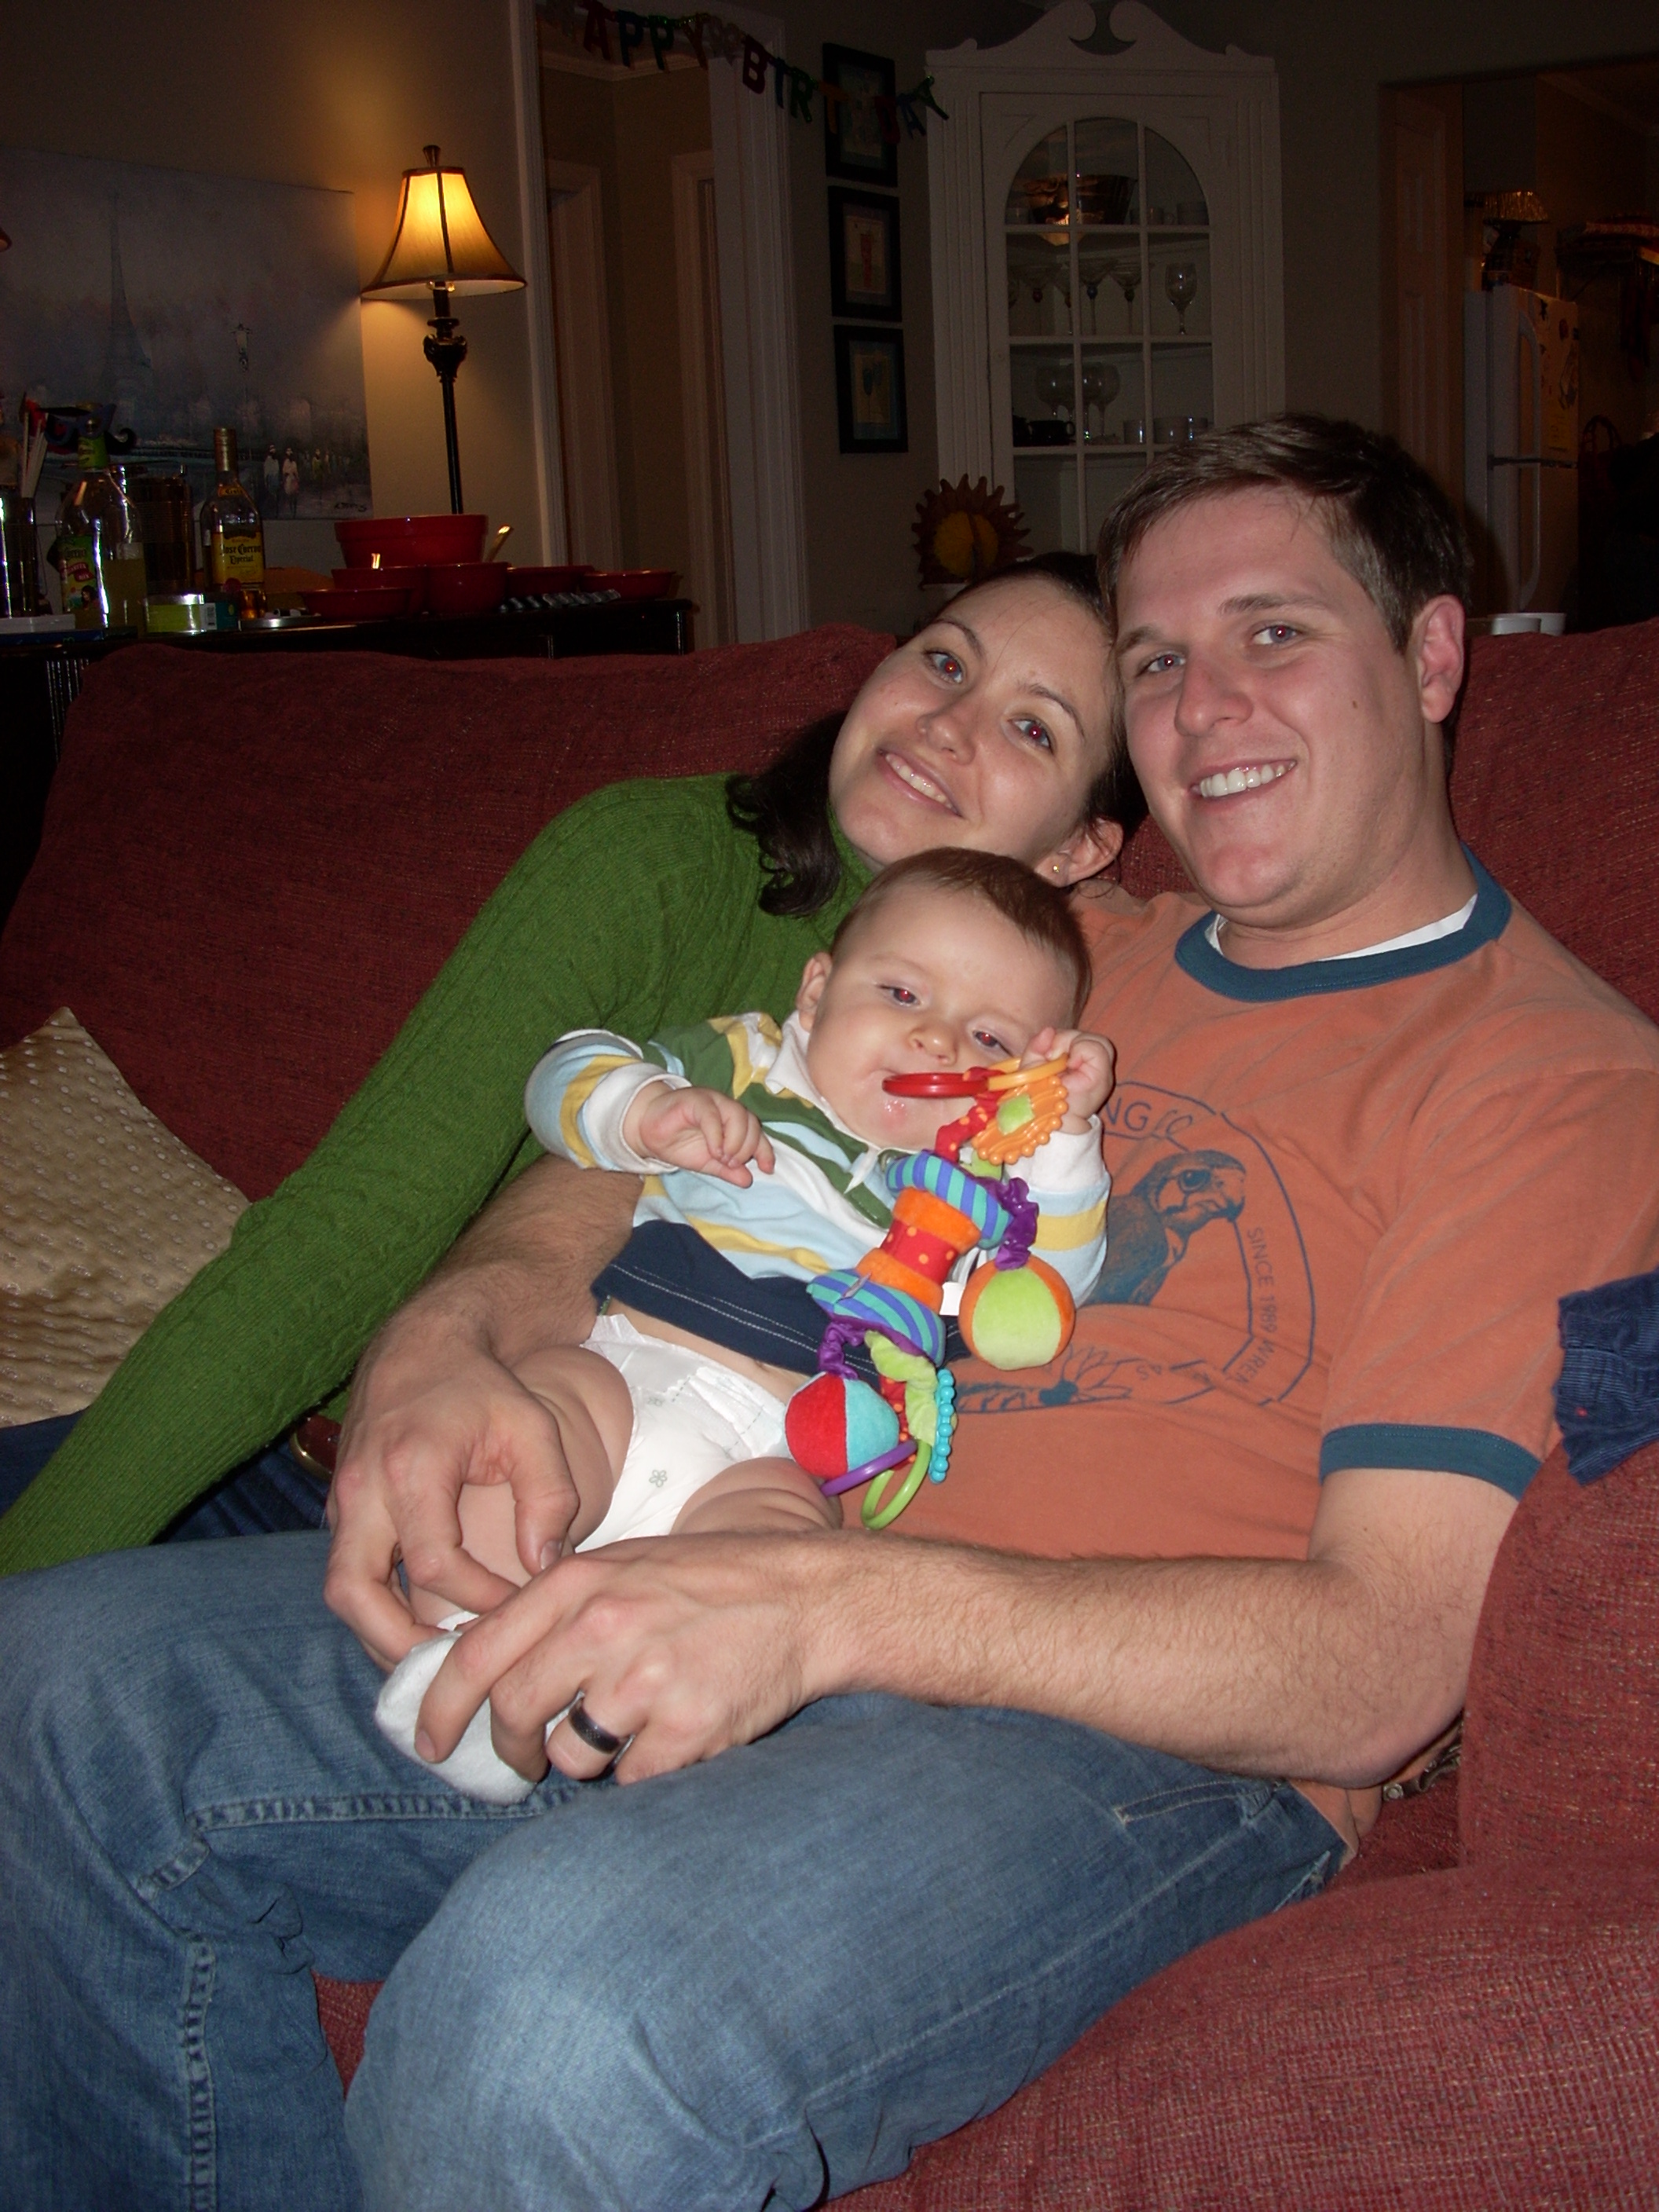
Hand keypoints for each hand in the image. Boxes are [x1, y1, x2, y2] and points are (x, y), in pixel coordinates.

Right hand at [324, 1324, 584, 1669]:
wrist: (421, 1346)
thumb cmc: (481, 1388)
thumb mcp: (532, 1425)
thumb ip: (549, 1495)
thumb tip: (543, 1566)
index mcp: (411, 1468)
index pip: (435, 1563)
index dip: (479, 1600)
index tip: (518, 1610)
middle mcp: (362, 1490)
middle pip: (354, 1593)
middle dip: (398, 1644)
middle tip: (450, 1673)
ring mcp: (343, 1502)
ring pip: (340, 1592)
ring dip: (380, 1635)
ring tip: (434, 1664)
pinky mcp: (342, 1510)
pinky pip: (348, 1574)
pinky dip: (377, 1610)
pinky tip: (422, 1629)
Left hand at [411, 1530, 833, 1785]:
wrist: (805, 1597)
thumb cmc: (709, 1581)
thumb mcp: (621, 1566)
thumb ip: (556, 1609)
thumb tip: (488, 1670)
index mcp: (576, 1584)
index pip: (474, 1653)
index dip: (439, 1706)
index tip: (428, 1742)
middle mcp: (601, 1629)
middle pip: (511, 1712)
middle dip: (511, 1749)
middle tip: (527, 1758)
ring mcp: (644, 1681)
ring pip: (571, 1755)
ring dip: (588, 1756)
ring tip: (631, 1724)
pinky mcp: (687, 1729)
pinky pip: (632, 1780)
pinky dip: (644, 1770)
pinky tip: (676, 1733)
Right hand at [628, 1081, 776, 1186]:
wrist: (648, 1131)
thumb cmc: (679, 1143)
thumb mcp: (707, 1163)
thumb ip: (727, 1170)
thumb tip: (748, 1181)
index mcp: (733, 1121)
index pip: (757, 1133)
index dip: (765, 1151)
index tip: (767, 1169)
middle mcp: (726, 1108)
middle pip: (751, 1122)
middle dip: (746, 1148)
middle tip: (732, 1164)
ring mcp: (712, 1101)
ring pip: (737, 1114)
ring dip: (735, 1141)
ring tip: (723, 1158)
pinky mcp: (695, 1100)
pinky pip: (712, 1115)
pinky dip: (717, 1135)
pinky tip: (714, 1151)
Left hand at [1023, 1027, 1114, 1126]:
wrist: (1045, 1126)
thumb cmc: (1039, 1098)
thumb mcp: (1033, 1067)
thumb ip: (1037, 1046)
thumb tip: (1049, 1030)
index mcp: (1080, 1066)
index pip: (1080, 1038)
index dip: (1061, 1039)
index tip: (1048, 1054)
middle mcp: (1096, 1069)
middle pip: (1091, 1037)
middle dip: (1067, 1040)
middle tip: (1052, 1057)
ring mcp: (1103, 1073)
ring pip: (1099, 1041)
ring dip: (1074, 1045)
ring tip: (1062, 1064)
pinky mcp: (1102, 1078)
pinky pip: (1098, 1051)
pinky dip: (1080, 1051)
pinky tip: (1070, 1065)